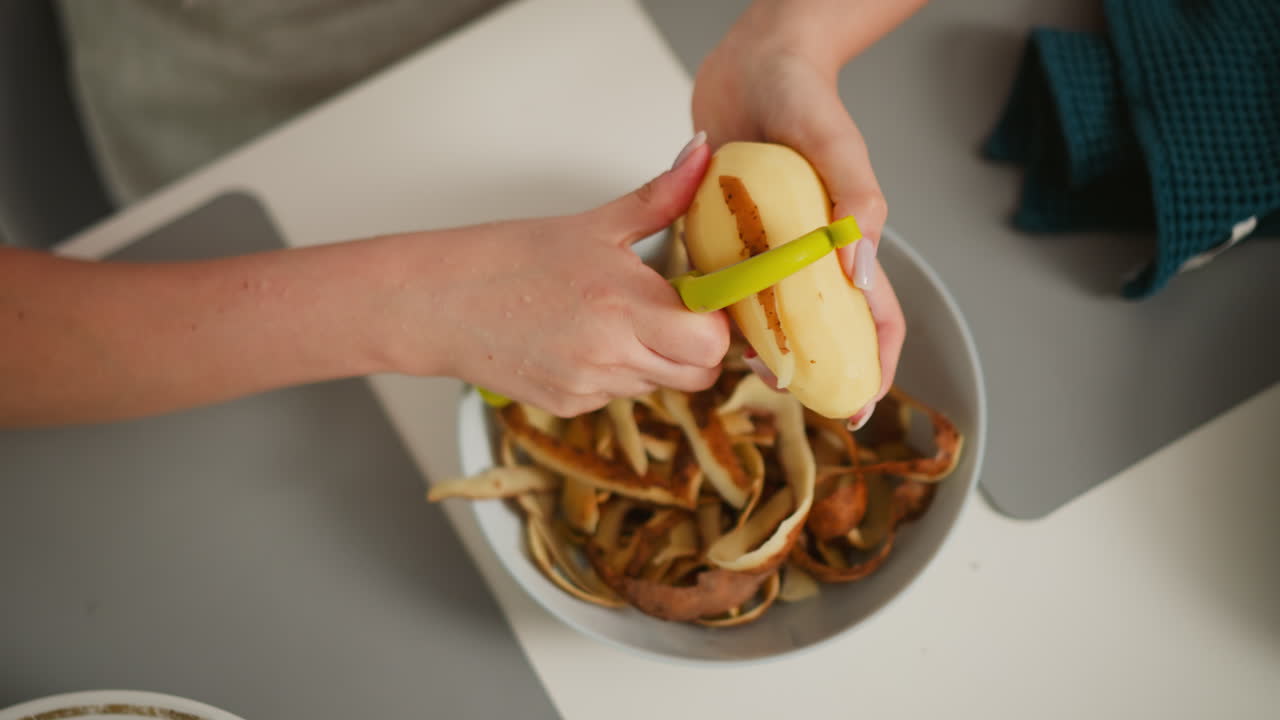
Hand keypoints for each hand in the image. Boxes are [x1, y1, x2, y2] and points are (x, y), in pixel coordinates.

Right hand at [395, 136, 728, 416]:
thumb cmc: (505, 259)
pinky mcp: (569, 406)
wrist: (435, 303)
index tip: (706, 299)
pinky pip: (618, 395)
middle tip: (674, 311)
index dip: (718, 324)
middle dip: (698, 346)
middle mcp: (610, 354)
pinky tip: (583, 339)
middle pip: (699, 374)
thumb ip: (661, 195)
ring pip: (659, 384)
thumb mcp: (593, 223)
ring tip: (616, 317)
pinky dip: (616, 371)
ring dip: (656, 357)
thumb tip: (704, 153)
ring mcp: (589, 387)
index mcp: (623, 303)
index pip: (712, 343)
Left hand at [692, 9, 907, 422]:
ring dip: (764, 343)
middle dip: (814, 364)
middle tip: (789, 392)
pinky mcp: (731, 227)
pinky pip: (728, 277)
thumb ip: (855, 204)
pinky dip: (721, 304)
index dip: (875, 362)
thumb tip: (861, 275)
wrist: (751, 57)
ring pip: (772, 309)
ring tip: (745, 370)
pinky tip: (703, 322)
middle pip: (822, 322)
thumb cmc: (803, 91)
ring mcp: (770, 240)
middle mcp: (809, 245)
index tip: (860, 405)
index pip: (876, 312)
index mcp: (846, 234)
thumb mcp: (836, 145)